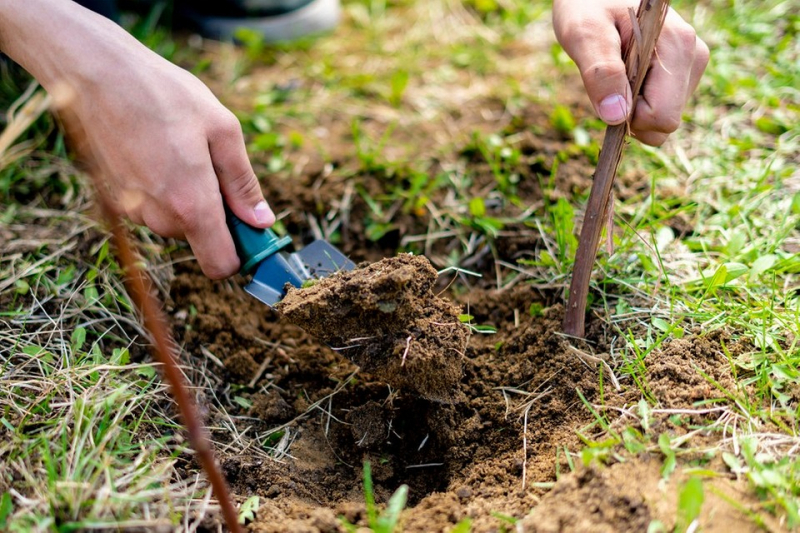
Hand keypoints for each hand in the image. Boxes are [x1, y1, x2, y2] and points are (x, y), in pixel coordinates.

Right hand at [0, 0, 274, 277]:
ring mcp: (131, 209)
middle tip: (211, 166)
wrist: (94, 72)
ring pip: (174, 222)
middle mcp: (158, 215)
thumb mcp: (222, 130)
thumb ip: (243, 183)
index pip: (220, 265)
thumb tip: (261, 221)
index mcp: (191, 203)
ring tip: (179, 149)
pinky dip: (160, 189)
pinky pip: (150, 207)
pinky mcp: (113, 198)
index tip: (248, 232)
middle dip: (213, 213)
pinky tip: (155, 150)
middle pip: (199, 238)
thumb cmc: (164, 94)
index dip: (239, 254)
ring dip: (186, 198)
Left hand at [552, 0, 708, 145]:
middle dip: (632, 116)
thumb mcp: (584, 34)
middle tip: (609, 82)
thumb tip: (617, 117)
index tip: (609, 93)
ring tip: (617, 72)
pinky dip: (638, 102)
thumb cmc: (586, 5)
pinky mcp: (682, 71)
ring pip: (664, 118)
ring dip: (633, 108)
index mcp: (677, 46)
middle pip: (666, 123)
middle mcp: (692, 56)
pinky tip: (625, 75)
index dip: (630, 117)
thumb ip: (600, 73)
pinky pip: (660, 108)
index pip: (663, 117)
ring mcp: (690, 64)